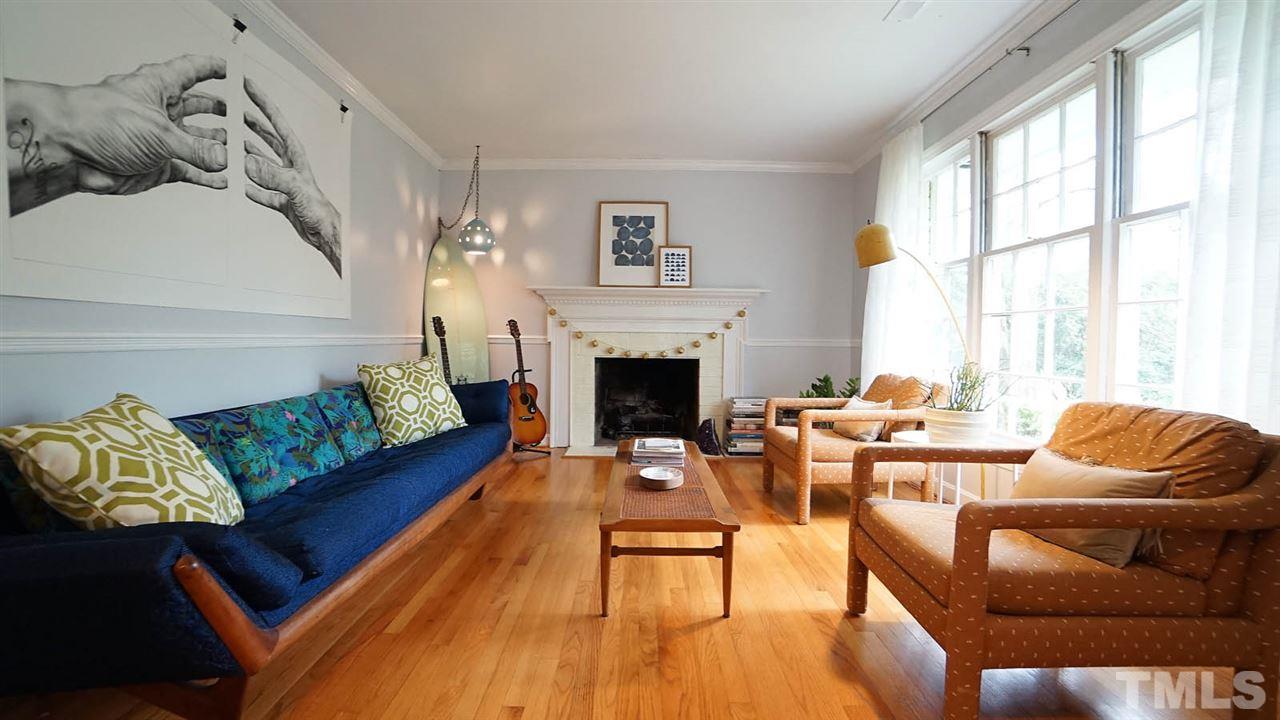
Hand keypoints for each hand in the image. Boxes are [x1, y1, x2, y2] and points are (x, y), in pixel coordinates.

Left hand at [5, 55, 228, 214]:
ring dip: (218, 148)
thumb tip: (222, 157)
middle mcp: (160, 111)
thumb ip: (195, 148)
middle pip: (199, 108)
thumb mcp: (158, 132)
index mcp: (159, 87)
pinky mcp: (157, 165)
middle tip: (245, 118)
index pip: (193, 71)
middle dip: (223, 113)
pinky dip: (206, 176)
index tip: (233, 71)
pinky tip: (221, 178)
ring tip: (240, 151)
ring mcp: (160, 139)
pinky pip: (190, 171)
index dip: (214, 69)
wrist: (69, 151)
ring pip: (198, 142)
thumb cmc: (97, 121)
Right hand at [242, 76, 341, 276]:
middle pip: (268, 138)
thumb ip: (272, 174)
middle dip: (252, 123)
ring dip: (248, 153)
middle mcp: (290, 166)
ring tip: (232, 142)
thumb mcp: (295, 188)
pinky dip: (252, 187)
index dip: (263, 102)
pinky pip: (262, 191)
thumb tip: (247, 162)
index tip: (248, 85)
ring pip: (262, 163)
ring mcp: (285, 183)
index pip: (276, 122)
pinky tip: (241, 184)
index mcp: (296, 156)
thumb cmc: (320, 211)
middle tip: (235, 109)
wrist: (326, 236)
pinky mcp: (282, 200)